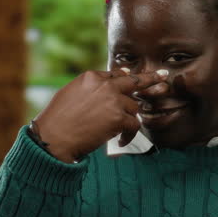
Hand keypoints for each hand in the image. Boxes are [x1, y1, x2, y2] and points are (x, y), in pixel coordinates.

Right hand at [33, 69, 167, 162]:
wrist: (53, 137)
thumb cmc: (57, 120)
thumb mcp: (70, 94)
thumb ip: (90, 87)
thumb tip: (110, 83)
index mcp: (91, 76)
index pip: (115, 74)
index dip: (125, 78)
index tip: (135, 77)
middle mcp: (104, 85)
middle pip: (134, 81)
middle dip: (151, 79)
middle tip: (164, 77)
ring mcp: (113, 101)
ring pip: (134, 107)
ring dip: (128, 121)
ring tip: (118, 133)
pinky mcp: (118, 118)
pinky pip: (134, 125)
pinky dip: (129, 136)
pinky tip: (122, 142)